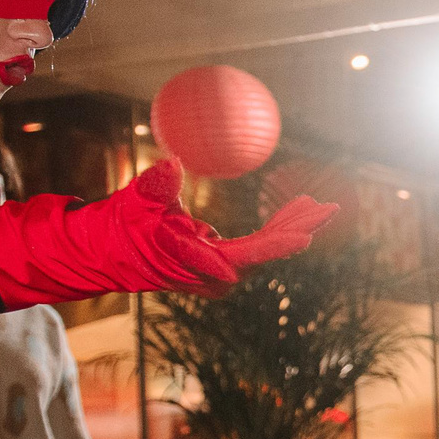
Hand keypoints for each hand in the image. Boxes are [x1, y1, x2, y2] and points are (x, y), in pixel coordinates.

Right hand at [126, 161, 336, 295]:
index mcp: (198, 263)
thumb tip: (173, 163)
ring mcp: (221, 273)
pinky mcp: (224, 265)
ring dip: (292, 224)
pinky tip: (296, 207)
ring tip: (318, 203)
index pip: (246, 255)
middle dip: (298, 228)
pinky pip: (259, 246)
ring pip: (266, 249)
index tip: (307, 236)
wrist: (109, 253)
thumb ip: (155, 187)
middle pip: (266, 251)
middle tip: (329, 207)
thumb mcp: (134, 203)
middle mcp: (217, 275)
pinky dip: (278, 226)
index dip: (277, 245)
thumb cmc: (121, 226)